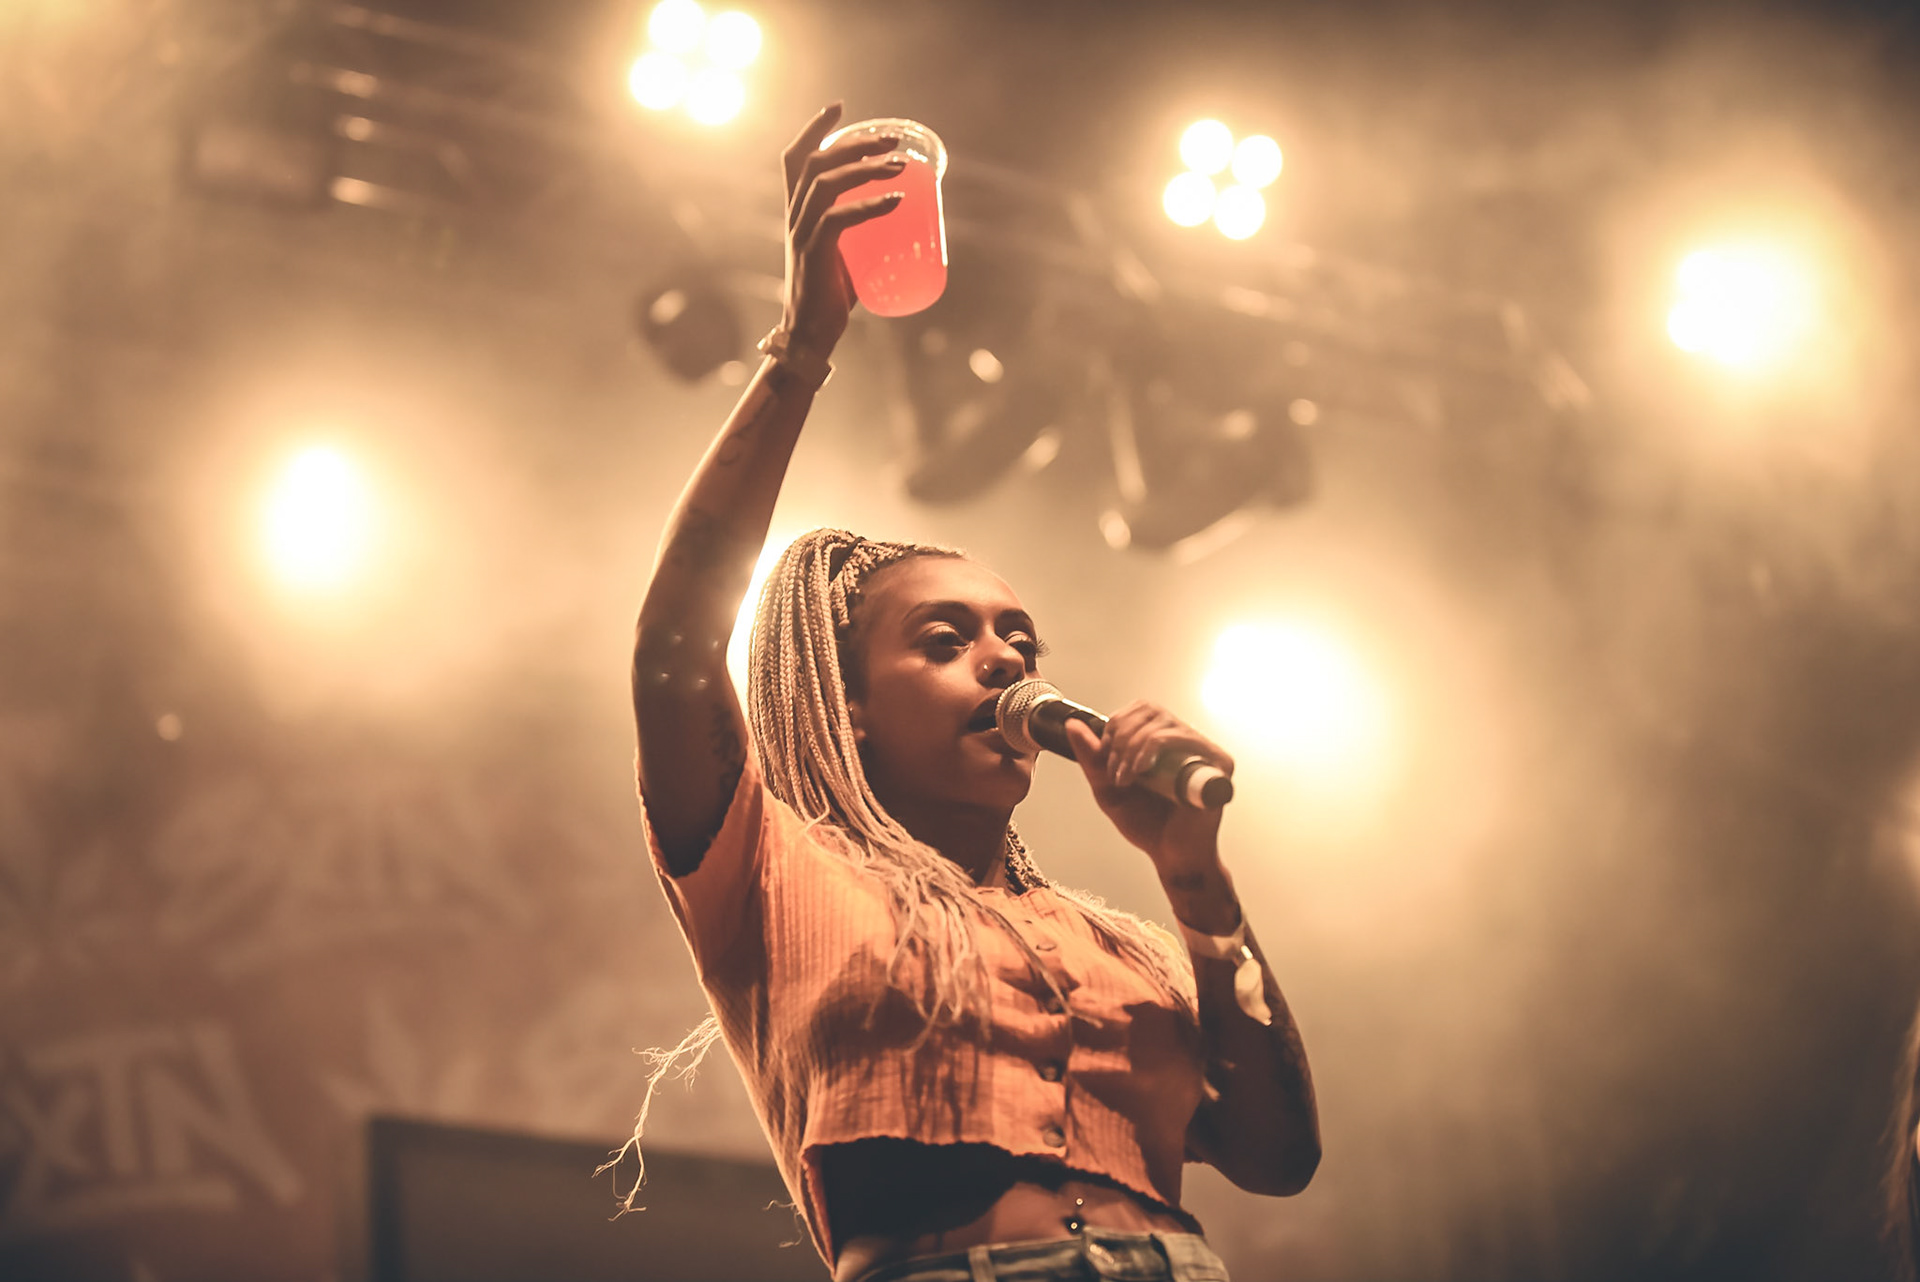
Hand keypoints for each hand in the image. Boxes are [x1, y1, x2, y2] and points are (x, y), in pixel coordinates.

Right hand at [779, 103, 907, 348]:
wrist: (809, 336)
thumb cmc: (830, 297)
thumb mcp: (845, 254)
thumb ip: (862, 234)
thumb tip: (906, 221)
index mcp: (797, 211)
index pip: (795, 158)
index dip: (814, 128)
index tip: (839, 107)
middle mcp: (794, 215)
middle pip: (817, 161)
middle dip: (855, 142)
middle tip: (893, 139)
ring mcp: (801, 233)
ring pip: (827, 183)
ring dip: (866, 168)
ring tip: (901, 166)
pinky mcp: (813, 253)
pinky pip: (839, 219)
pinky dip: (870, 205)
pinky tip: (896, 201)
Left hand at [1063, 702, 1234, 875]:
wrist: (1171, 856)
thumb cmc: (1148, 825)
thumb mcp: (1109, 788)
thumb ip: (1091, 757)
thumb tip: (1072, 724)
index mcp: (1165, 741)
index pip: (1141, 709)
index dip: (1117, 725)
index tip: (1107, 757)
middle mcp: (1186, 741)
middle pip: (1150, 710)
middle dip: (1122, 736)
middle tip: (1115, 770)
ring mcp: (1203, 750)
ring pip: (1161, 724)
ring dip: (1132, 747)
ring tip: (1126, 777)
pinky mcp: (1217, 764)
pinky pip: (1180, 739)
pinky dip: (1152, 749)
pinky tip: (1141, 771)